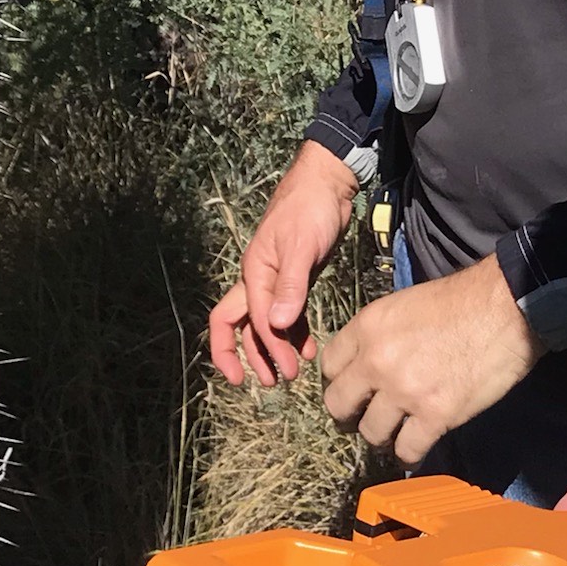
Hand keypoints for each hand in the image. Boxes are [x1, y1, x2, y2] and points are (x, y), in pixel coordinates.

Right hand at [208, 144, 359, 387]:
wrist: (328, 182)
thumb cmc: (309, 208)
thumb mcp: (302, 246)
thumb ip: (290, 286)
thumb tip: (276, 324)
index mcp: (253, 272)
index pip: (250, 320)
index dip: (264, 348)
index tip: (280, 370)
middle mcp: (258, 279)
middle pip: (238, 324)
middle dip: (248, 355)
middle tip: (269, 383)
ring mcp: (275, 279)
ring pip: (264, 322)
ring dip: (273, 348)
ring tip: (290, 373)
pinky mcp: (295, 278)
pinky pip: (286, 312)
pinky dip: (294, 332)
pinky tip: (307, 349)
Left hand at [318, 256, 536, 465]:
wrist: (506, 309)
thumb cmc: (462, 300)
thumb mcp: (405, 305)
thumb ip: (379, 334)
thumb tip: (368, 360)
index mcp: (368, 327)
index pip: (328, 365)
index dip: (340, 379)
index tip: (353, 386)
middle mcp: (377, 361)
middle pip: (337, 404)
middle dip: (348, 413)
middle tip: (364, 415)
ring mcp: (405, 392)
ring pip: (370, 433)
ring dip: (381, 434)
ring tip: (396, 431)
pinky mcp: (435, 416)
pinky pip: (407, 450)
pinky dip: (409, 452)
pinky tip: (417, 444)